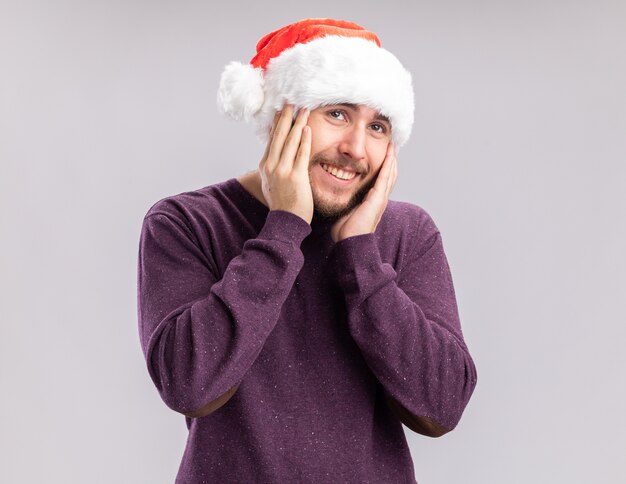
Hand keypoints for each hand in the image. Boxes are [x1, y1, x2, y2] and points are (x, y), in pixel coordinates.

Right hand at [258, 104, 313, 223]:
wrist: (285, 222)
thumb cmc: (282, 204)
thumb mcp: (271, 184)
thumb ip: (273, 168)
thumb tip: (275, 156)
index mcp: (265, 166)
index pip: (272, 140)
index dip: (277, 123)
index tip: (280, 110)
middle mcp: (271, 166)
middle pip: (279, 135)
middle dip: (285, 116)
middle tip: (290, 101)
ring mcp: (282, 171)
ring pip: (290, 141)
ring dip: (297, 123)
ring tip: (303, 109)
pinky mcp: (295, 176)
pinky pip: (301, 153)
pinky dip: (304, 140)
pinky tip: (307, 128)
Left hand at [330, 142, 397, 241]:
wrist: (350, 241)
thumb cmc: (346, 230)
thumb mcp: (346, 209)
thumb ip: (345, 199)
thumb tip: (335, 192)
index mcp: (373, 200)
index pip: (382, 179)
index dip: (383, 166)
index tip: (382, 154)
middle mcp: (380, 198)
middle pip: (390, 174)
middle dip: (390, 160)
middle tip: (390, 145)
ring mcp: (381, 198)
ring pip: (390, 174)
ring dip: (392, 159)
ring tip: (391, 146)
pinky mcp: (378, 198)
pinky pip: (385, 178)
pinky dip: (389, 165)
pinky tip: (390, 155)